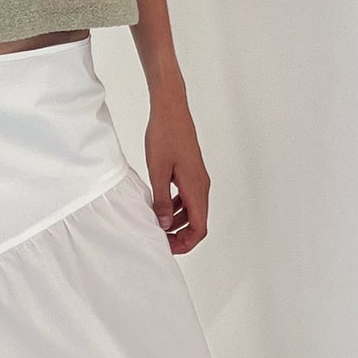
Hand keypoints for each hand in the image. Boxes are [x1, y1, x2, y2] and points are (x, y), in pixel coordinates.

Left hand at [144, 102, 209, 252]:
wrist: (171, 110)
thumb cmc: (165, 136)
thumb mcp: (157, 171)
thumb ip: (161, 200)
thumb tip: (164, 225)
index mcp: (195, 188)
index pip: (199, 227)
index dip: (186, 243)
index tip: (168, 248)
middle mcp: (201, 186)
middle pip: (197, 222)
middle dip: (180, 236)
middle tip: (159, 240)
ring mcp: (197, 179)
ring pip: (192, 210)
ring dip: (177, 222)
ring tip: (156, 224)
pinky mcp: (191, 172)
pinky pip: (187, 197)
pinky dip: (176, 207)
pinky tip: (159, 205)